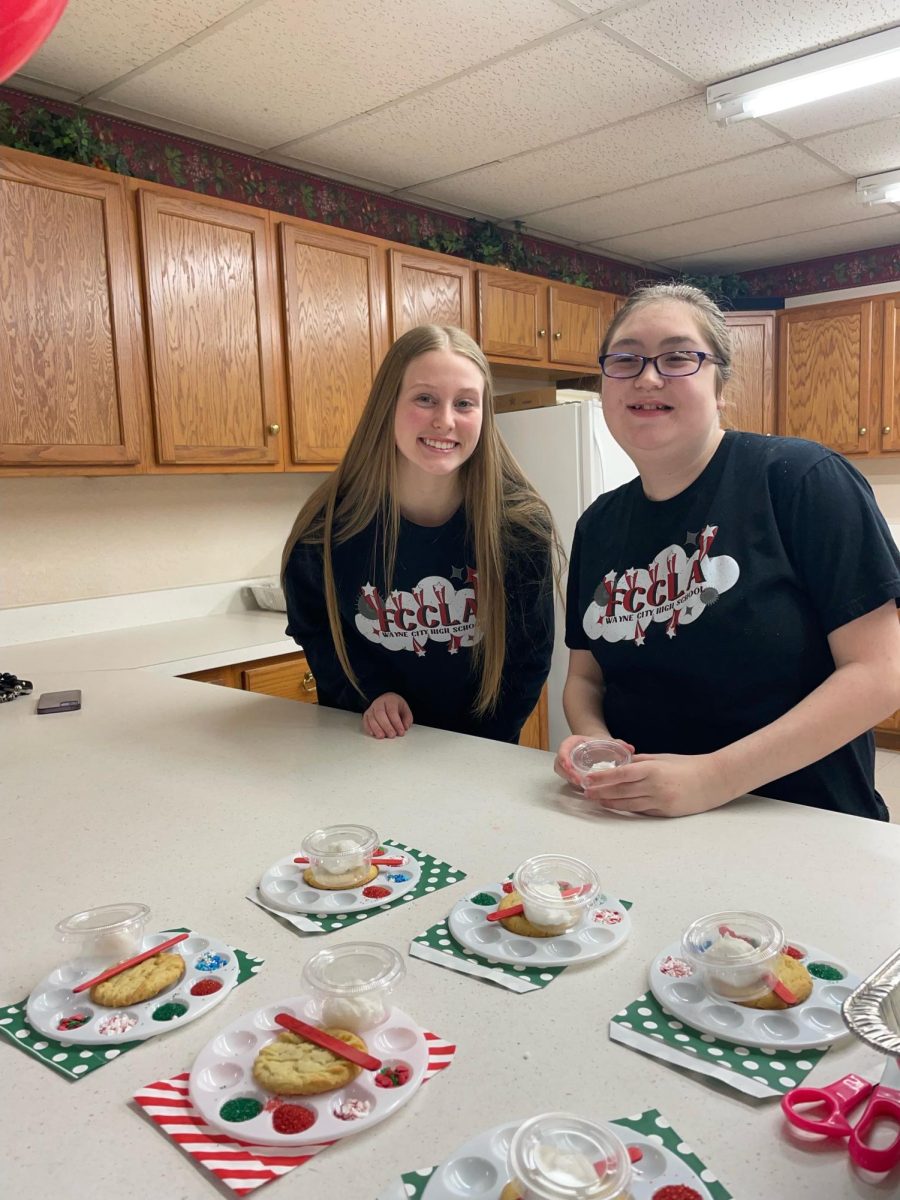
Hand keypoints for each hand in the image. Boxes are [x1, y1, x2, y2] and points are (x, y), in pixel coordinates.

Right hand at [362, 693, 412, 738]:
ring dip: (376, 728)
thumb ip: (407, 719)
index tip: (401, 732)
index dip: (396, 723)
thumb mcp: (405, 711)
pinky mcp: (366, 714)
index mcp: (390, 700)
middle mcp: (379, 702)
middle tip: (392, 735)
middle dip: (386, 726)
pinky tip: (373, 734)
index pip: (392, 711)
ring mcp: (371, 708)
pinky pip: (365, 721)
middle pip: (380, 714)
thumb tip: (405, 727)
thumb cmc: (397, 707)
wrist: (387, 701)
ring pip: (371, 718)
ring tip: (382, 736)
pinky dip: (368, 728)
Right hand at [553, 733, 632, 788]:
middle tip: (578, 781)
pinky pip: (569, 780)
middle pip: (560, 764)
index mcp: (574, 742)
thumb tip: (630, 749)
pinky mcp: (572, 774)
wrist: (598, 747)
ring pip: (563, 773)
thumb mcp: (609, 741)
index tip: (569, 765)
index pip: (563, 747)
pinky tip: (586, 790)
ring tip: (583, 787)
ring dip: (570, 780)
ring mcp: (568, 765)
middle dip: (567, 773)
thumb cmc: (600, 744)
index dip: (563, 756)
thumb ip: (619, 744)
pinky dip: (575, 785)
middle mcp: (568, 753)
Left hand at [580, 753, 731, 817]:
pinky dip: (628, 808)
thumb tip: (621, 764)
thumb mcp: (662, 758)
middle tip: (586, 792)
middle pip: (621, 791)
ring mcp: (660, 802)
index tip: (588, 779)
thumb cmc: (688, 765)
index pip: (621, 774)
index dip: (602, 778)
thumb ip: (640, 761)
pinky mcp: (665, 813)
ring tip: (597, 801)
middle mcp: (654, 787)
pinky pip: (642, 811)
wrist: (713, 781)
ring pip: (628, 805)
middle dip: (601, 792)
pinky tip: (617, 806)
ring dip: (610, 803)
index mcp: (652, 769)